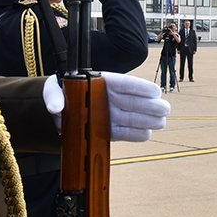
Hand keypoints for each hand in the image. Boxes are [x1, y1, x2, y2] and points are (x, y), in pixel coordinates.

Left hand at [41, 74, 169, 141]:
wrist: (55, 112)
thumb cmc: (58, 94)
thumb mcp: (52, 90)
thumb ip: (53, 96)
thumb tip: (55, 107)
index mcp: (100, 82)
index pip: (123, 83)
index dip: (140, 87)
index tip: (154, 91)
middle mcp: (108, 97)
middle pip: (133, 100)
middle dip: (150, 105)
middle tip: (163, 109)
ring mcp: (110, 113)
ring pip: (133, 115)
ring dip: (148, 119)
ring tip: (161, 122)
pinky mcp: (108, 128)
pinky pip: (124, 131)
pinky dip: (136, 134)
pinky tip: (148, 134)